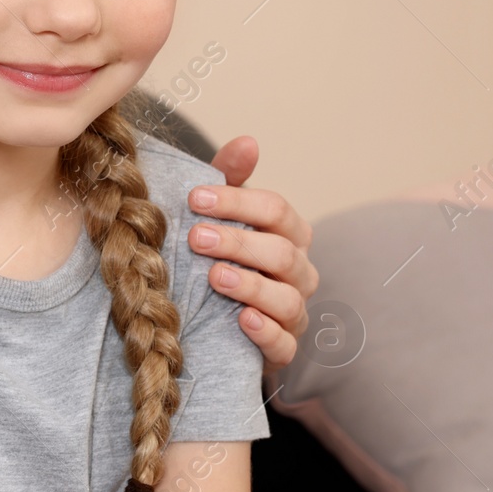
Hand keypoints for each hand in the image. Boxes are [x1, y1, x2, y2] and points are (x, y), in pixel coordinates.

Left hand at [187, 136, 317, 374]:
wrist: (213, 320)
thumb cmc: (220, 256)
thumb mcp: (220, 216)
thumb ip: (230, 180)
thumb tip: (247, 142)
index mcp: (287, 234)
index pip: (276, 210)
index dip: (237, 202)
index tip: (194, 198)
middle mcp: (298, 272)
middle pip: (281, 252)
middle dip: (238, 242)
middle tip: (195, 237)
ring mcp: (293, 312)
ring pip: (288, 298)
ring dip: (251, 286)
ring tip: (215, 276)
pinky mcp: (282, 349)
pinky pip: (285, 344)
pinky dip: (267, 332)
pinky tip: (243, 320)